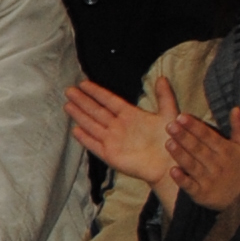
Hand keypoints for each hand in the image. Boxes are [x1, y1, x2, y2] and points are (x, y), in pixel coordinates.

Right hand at [65, 70, 177, 188]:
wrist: (170, 163)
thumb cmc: (172, 139)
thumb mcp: (169, 113)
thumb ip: (165, 96)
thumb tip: (162, 77)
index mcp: (130, 115)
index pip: (109, 100)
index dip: (96, 92)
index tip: (83, 83)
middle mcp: (118, 126)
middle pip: (96, 111)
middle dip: (82, 101)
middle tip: (69, 90)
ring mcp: (113, 141)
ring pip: (92, 125)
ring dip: (79, 116)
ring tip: (67, 105)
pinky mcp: (111, 155)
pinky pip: (94, 145)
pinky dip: (85, 139)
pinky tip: (75, 130)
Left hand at [168, 104, 239, 212]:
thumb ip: (239, 127)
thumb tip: (236, 108)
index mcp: (226, 151)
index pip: (208, 136)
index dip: (195, 126)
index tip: (181, 116)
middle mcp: (217, 164)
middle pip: (198, 149)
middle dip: (184, 137)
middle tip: (169, 125)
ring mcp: (209, 180)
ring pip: (192, 165)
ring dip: (180, 154)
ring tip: (168, 142)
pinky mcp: (202, 194)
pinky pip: (190, 186)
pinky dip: (182, 179)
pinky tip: (172, 171)